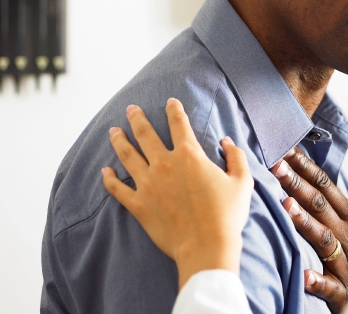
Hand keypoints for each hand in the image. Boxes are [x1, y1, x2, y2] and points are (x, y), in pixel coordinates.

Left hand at [101, 98, 253, 289]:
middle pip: (145, 134)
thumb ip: (236, 156)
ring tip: (113, 131)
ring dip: (119, 141)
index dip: (174, 110)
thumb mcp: (242, 181)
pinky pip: (117, 189)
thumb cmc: (227, 214)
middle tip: (131, 108)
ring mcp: (148, 184)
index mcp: (189, 155)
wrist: (207, 246)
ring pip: (127, 155)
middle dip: (137, 118)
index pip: (178, 123)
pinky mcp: (138, 205)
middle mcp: (164, 164)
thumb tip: (227, 141)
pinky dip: (109, 178)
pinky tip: (105, 170)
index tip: (170, 101)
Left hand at [271, 148, 347, 312]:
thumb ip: (341, 211)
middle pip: (320, 204)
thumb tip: (319, 188)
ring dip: (305, 222)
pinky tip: (305, 276)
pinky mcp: (347, 292)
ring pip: (324, 239)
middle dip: (297, 183)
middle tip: (276, 165)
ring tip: (286, 206)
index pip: (325, 187)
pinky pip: (331, 287)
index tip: (286, 150)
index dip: (306, 168)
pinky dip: (319, 281)